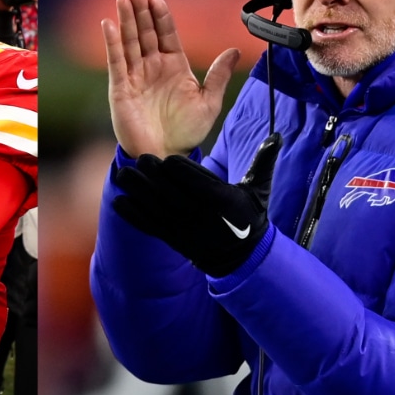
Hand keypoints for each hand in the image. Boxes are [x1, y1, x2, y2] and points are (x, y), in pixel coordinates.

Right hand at [103, 0, 239, 157]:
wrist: (166, 156)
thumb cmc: (186, 132)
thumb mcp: (209, 102)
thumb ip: (218, 75)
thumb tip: (235, 49)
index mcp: (174, 66)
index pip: (166, 34)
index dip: (161, 16)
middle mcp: (153, 67)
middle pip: (145, 32)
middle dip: (140, 11)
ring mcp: (135, 76)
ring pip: (129, 42)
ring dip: (126, 20)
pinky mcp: (121, 89)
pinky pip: (116, 62)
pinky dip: (111, 43)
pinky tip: (109, 25)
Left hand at [113, 132, 281, 276]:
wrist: (241, 258)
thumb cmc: (249, 217)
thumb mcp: (259, 191)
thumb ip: (263, 162)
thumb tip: (275, 136)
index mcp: (224, 203)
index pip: (200, 185)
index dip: (182, 171)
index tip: (167, 157)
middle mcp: (202, 218)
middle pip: (174, 195)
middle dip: (155, 177)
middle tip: (139, 159)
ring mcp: (186, 230)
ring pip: (158, 210)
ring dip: (138, 193)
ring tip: (123, 175)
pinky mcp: (173, 240)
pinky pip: (150, 227)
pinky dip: (134, 216)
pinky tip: (118, 202)